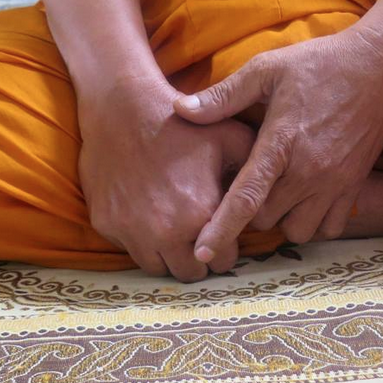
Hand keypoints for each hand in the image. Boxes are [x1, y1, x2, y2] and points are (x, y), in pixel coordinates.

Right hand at [78, 81, 253, 281]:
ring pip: (157, 267)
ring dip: (168, 255)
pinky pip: (129, 248)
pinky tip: (148, 215)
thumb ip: (259, 170)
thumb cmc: (181, 124)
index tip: (222, 232)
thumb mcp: (230, 138)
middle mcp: (166, 232)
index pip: (223, 260)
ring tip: (175, 230)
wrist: (123, 109)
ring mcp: (132, 232)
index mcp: (201, 214)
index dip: (226, 247)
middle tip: (199, 237)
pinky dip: (140, 240)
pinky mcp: (106, 225)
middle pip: (191, 273)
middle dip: (198, 259)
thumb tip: (275, 194)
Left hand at [174, 24, 382, 260]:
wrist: (378, 66)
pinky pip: (330, 228)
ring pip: (298, 231)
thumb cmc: (319, 64)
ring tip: (277, 194)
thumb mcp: (266, 69)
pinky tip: (305, 199)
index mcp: (281, 143)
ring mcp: (335, 182)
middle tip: (248, 185)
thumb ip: (223, 95)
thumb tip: (181, 110)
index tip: (199, 252)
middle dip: (250, 211)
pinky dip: (314, 222)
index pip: (246, 198)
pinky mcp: (355, 186)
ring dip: (282, 220)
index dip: (220, 229)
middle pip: (266, 220)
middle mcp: (309, 171)